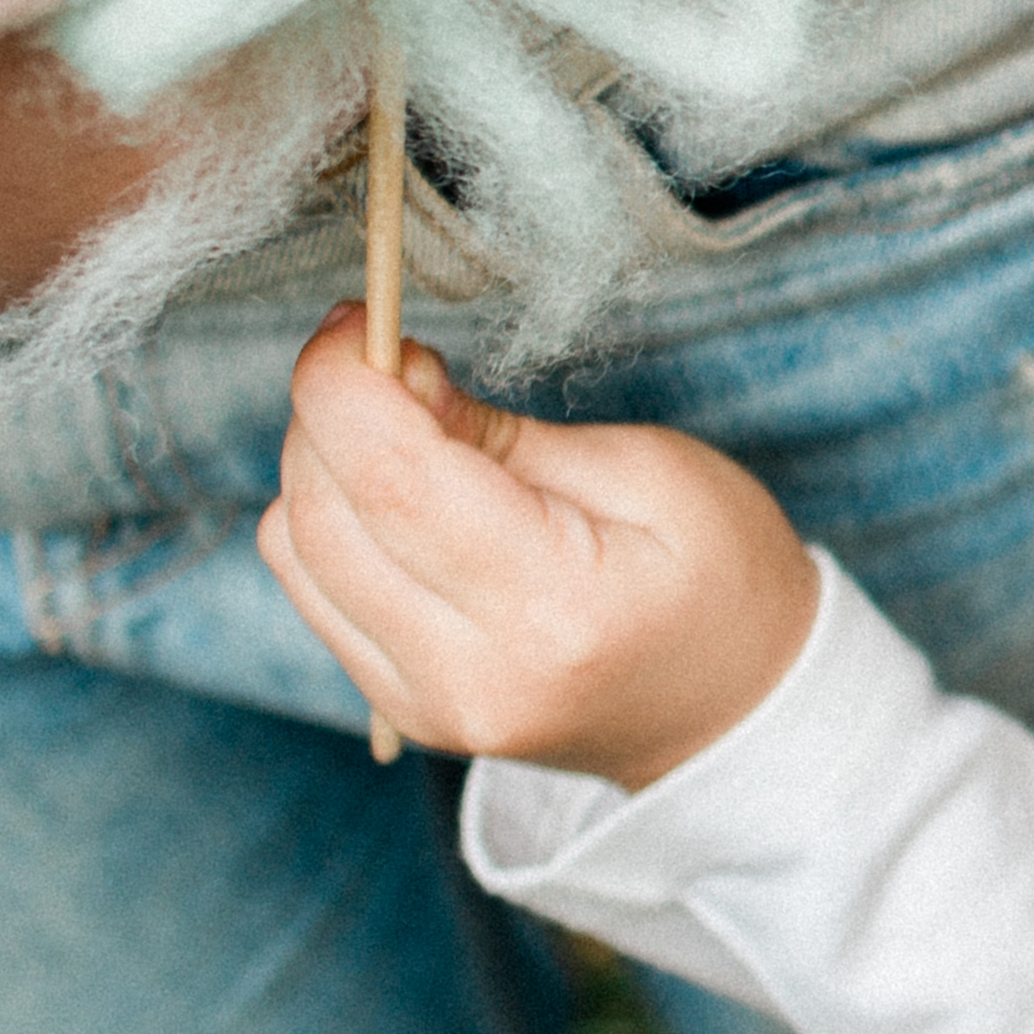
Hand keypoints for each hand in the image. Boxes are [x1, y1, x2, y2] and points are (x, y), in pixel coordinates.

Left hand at [262, 307, 818, 786]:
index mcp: (555, 608)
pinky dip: (332, 522)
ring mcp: (430, 704)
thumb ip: (503, 431)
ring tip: (407, 436)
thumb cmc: (723, 578)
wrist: (739, 712)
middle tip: (401, 364)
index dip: (341, 379)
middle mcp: (473, 673)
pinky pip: (310, 592)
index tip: (359, 321)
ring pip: (294, 551)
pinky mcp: (404, 710)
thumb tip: (389, 376)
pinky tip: (400, 502)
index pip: (388, 479)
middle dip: (330, 410)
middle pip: (321, 513)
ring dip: (323, 466)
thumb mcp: (649, 470)